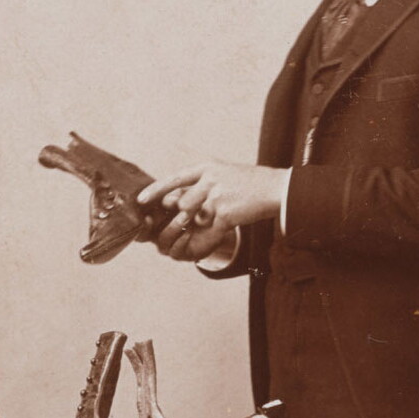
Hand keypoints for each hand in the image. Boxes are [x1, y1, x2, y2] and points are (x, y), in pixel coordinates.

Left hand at [136, 162, 286, 259]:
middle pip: (181, 202)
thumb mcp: (223, 173)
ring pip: (192, 217)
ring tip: (203, 231)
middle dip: (180, 216)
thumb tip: (178, 200)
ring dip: (195, 227)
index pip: (174, 179)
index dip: (156, 190)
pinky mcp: (226, 213)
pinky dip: (204, 244)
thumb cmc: (249, 183)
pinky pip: (209, 233)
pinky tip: (202, 249)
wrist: (277, 188)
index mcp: (206, 168)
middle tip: (178, 224)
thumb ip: (201, 184)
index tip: (141, 200)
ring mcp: (217, 196)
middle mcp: (209, 180)